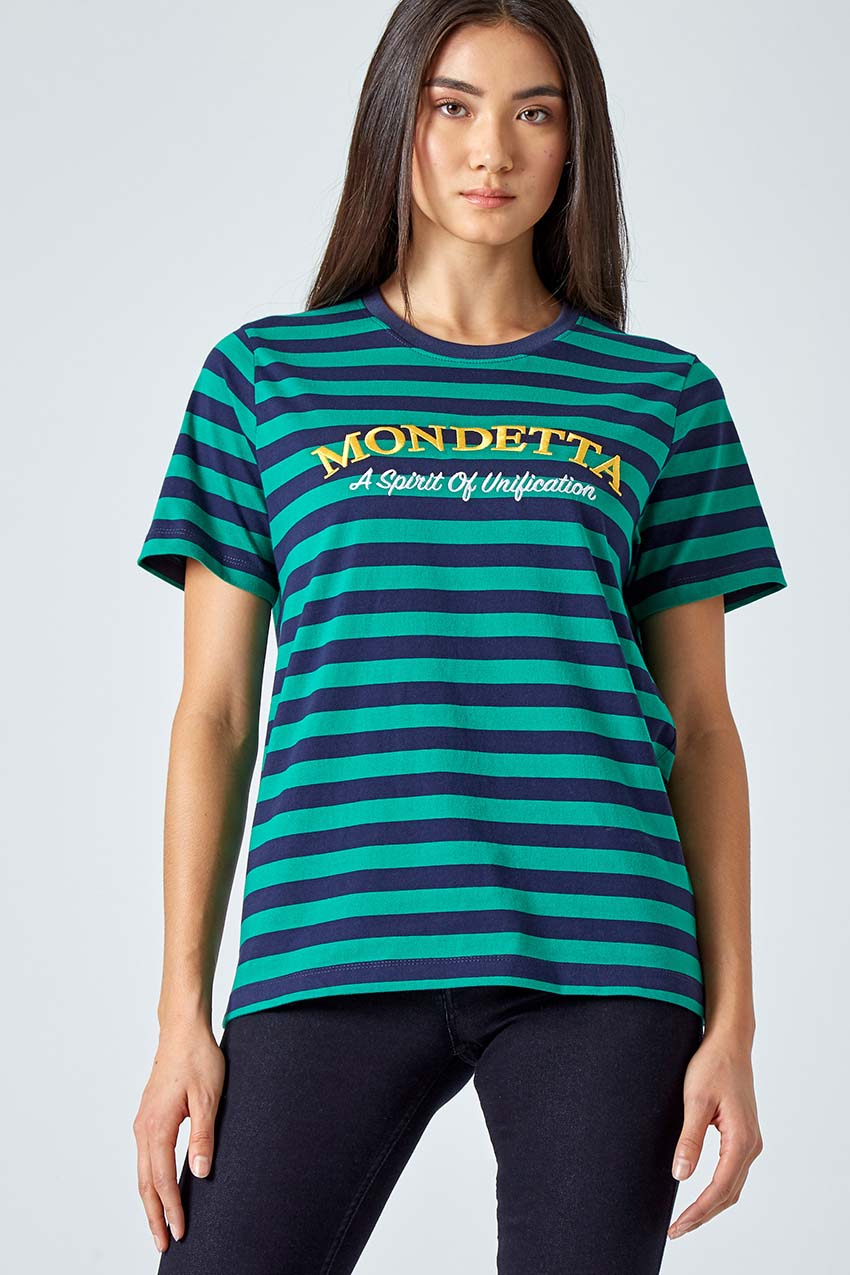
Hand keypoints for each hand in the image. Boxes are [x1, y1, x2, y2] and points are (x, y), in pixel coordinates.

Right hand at [132, 1021, 225, 1254]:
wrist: (182, 1031)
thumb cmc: (198, 1058)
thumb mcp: (208, 1097)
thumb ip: (202, 1137)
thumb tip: (199, 1174)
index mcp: (157, 1127)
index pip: (163, 1180)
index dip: (172, 1209)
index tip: (180, 1232)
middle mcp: (143, 1128)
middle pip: (146, 1183)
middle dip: (154, 1216)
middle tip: (163, 1244)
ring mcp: (142, 1123)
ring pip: (143, 1172)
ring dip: (151, 1200)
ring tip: (159, 1224)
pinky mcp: (147, 1117)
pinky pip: (145, 1157)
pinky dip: (151, 1180)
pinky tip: (159, 1188)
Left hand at [667, 1029, 763, 1239]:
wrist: (729, 1043)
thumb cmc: (712, 1065)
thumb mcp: (696, 1100)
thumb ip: (690, 1138)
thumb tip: (681, 1175)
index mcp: (741, 1139)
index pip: (720, 1187)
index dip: (699, 1211)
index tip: (678, 1226)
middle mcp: (751, 1145)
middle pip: (729, 1193)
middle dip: (703, 1214)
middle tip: (676, 1230)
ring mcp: (750, 1141)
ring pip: (732, 1186)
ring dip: (711, 1205)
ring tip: (685, 1220)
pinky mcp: (743, 1136)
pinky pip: (732, 1173)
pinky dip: (718, 1190)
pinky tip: (701, 1195)